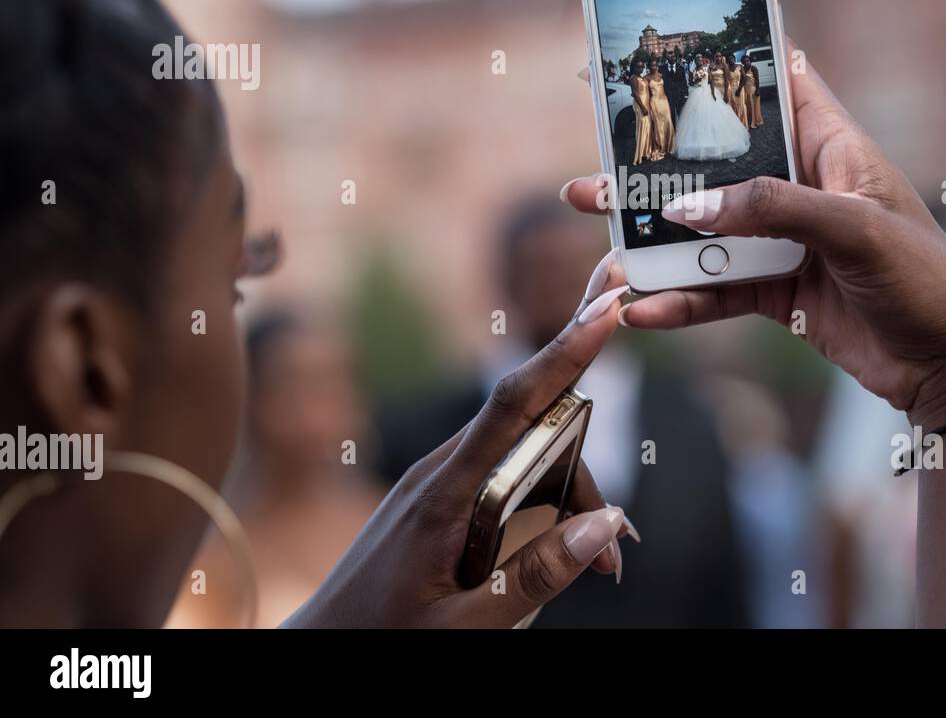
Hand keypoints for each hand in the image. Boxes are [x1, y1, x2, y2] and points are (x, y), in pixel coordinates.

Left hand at [284, 257, 633, 627]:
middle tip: (617, 556)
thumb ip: (534, 577)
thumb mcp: (465, 625)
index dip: (565, 351)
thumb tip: (605, 523)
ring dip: (566, 496)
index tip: (607, 306)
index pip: (514, 402)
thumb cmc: (383, 641)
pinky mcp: (435, 499)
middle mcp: (438, 473)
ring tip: (593, 568)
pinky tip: (552, 550)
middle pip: (534, 436)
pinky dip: (538, 504)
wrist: (317, 650)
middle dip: (586, 475)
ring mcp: (434, 483)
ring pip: (522, 460)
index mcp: (443, 494)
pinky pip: (500, 480)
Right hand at [569, 44, 945, 430]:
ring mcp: (786, 239)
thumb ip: (772, 210)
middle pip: (718, 159)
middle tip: (600, 149)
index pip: (775, 80)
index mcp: (832, 146)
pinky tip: (644, 311)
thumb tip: (690, 208)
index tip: (663, 45)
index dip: (723, 57)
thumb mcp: (856, 230)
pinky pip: (716, 288)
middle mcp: (803, 186)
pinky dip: (680, 299)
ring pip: (706, 227)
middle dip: (660, 157)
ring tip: (597, 225)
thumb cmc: (929, 279)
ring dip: (653, 229)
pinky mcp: (777, 290)